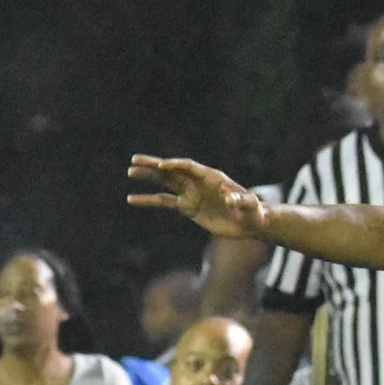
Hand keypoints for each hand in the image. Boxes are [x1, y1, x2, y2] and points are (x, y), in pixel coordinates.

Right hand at [128, 156, 265, 239]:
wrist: (250, 223)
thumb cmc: (253, 211)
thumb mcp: (250, 205)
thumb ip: (241, 200)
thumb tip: (230, 199)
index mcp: (211, 177)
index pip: (188, 167)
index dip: (175, 165)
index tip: (161, 166)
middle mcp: (198, 182)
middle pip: (172, 171)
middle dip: (153, 166)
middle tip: (134, 161)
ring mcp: (191, 194)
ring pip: (165, 183)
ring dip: (148, 178)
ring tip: (130, 173)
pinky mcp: (188, 208)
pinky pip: (164, 202)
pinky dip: (149, 200)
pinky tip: (132, 198)